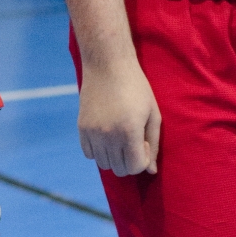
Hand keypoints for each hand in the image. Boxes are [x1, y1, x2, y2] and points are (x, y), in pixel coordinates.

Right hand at [78, 58, 160, 176]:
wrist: (108, 65)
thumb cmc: (137, 87)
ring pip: (104, 164)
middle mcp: (109, 135)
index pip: (136, 167)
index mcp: (130, 131)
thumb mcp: (152, 113)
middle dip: (130, 161)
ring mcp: (93, 132)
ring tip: (120, 138)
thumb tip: (151, 171)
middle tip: (133, 141)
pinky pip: (89, 154)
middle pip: (120, 169)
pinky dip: (99, 151)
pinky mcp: (82, 128)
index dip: (143, 160)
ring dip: (115, 157)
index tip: (143, 143)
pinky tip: (107, 135)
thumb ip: (153, 144)